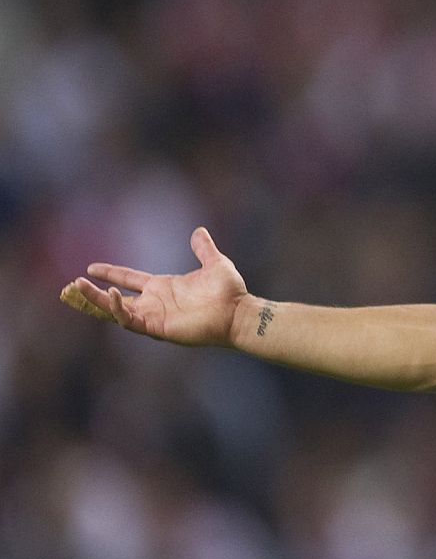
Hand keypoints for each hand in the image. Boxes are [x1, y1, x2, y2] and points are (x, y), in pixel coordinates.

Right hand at [59, 227, 248, 347]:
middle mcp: (155, 302)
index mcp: (163, 287)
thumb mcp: (215, 263)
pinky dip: (118, 308)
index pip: (129, 278)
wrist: (239, 312)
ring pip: (115, 310)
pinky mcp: (158, 327)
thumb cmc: (230, 292)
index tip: (91, 267)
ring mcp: (155, 316)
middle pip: (114, 298)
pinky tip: (112, 293)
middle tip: (72, 284)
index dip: (110, 273)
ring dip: (96, 300)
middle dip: (92, 293)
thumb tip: (199, 231)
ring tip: (77, 286)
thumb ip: (204, 249)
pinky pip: (130, 319)